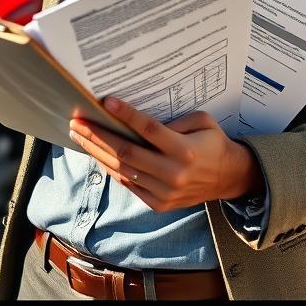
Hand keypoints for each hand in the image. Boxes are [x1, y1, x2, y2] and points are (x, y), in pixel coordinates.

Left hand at [68, 97, 263, 211]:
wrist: (228, 178)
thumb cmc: (212, 143)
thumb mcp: (202, 121)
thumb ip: (174, 120)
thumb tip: (139, 119)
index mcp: (185, 150)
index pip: (149, 130)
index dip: (127, 115)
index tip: (106, 101)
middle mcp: (173, 174)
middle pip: (126, 152)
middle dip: (98, 135)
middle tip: (77, 121)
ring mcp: (164, 192)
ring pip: (122, 170)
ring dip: (96, 152)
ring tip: (79, 135)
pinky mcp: (158, 204)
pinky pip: (127, 184)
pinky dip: (109, 168)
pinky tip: (96, 153)